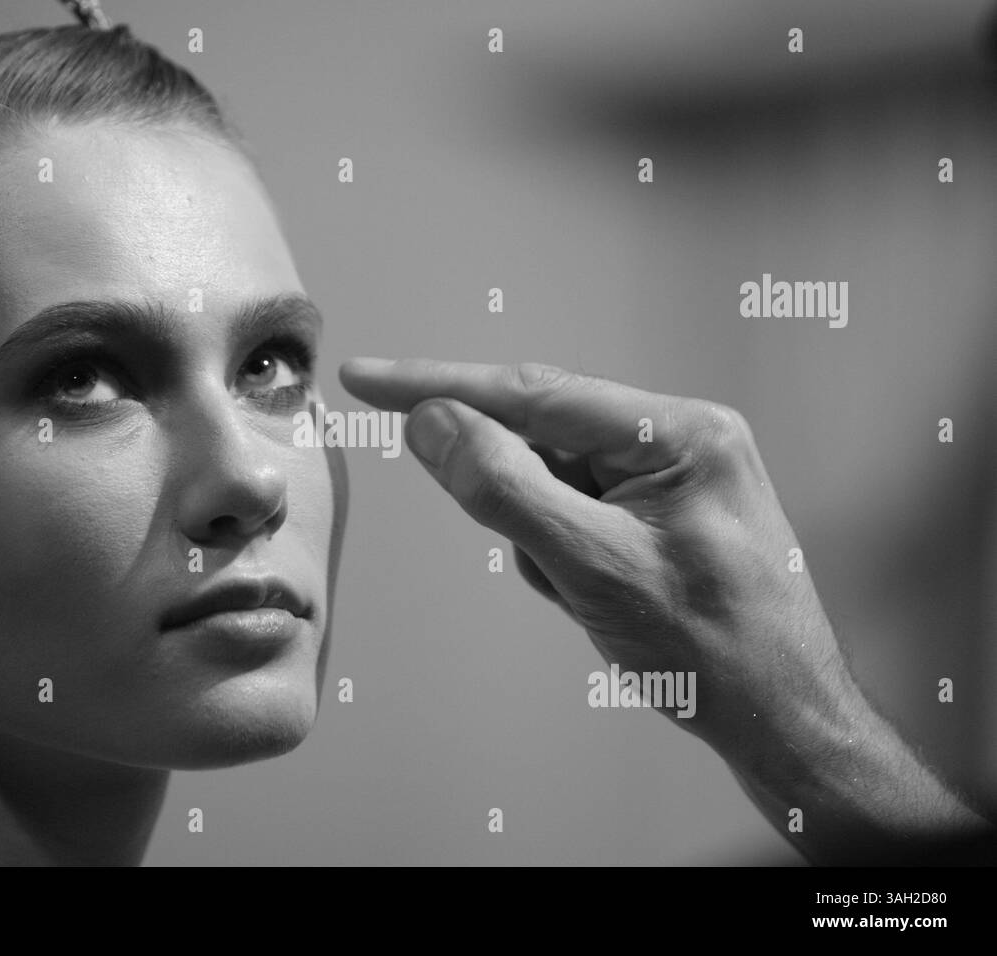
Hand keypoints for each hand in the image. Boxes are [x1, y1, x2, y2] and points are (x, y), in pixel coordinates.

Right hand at [340, 357, 837, 753]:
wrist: (783, 722)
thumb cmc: (714, 649)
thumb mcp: (594, 568)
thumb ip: (506, 488)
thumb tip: (434, 423)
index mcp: (678, 432)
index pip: (532, 392)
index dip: (438, 386)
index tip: (366, 380)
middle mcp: (677, 440)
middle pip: (542, 440)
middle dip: (520, 506)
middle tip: (559, 571)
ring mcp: (670, 480)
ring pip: (551, 485)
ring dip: (544, 545)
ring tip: (594, 600)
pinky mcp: (659, 516)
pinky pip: (573, 516)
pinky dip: (563, 559)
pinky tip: (602, 602)